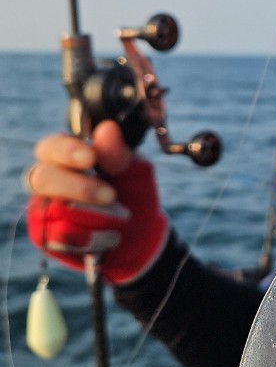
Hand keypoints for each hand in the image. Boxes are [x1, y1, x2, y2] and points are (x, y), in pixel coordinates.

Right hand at [25, 121, 167, 285]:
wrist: (141, 235)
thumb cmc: (132, 193)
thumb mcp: (134, 171)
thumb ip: (117, 153)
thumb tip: (107, 128)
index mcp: (64, 156)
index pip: (50, 147)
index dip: (66, 152)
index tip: (91, 158)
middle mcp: (46, 180)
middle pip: (42, 179)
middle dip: (81, 188)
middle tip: (111, 195)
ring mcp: (43, 209)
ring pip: (57, 211)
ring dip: (98, 216)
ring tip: (121, 216)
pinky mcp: (45, 238)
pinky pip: (62, 238)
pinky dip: (94, 238)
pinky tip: (110, 236)